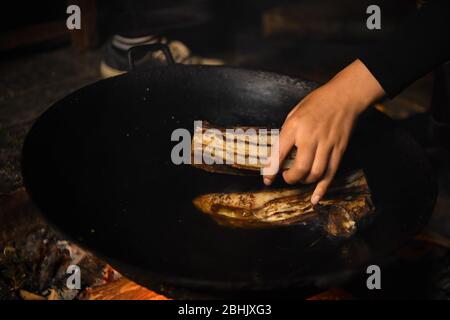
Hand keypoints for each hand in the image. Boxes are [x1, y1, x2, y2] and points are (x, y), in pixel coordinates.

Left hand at [263, 59, 384, 203]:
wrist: (344, 96)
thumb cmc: (316, 103)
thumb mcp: (294, 113)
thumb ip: (287, 134)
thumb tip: (278, 154)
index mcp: (295, 126)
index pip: (279, 153)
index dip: (270, 170)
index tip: (267, 179)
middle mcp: (311, 137)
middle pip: (300, 169)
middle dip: (290, 178)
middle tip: (286, 177)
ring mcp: (327, 145)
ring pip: (315, 174)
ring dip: (304, 181)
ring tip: (299, 178)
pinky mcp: (339, 150)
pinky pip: (330, 174)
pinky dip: (322, 189)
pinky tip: (315, 198)